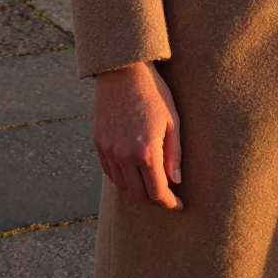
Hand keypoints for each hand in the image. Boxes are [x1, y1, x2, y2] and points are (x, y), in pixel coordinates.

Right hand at [93, 60, 182, 208]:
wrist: (124, 71)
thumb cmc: (154, 93)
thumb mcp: (173, 121)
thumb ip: (174, 154)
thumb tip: (176, 182)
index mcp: (146, 152)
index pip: (157, 192)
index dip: (169, 203)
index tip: (178, 205)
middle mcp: (124, 155)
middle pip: (139, 194)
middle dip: (154, 199)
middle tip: (166, 194)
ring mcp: (108, 150)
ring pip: (122, 186)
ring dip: (137, 190)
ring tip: (150, 184)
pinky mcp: (98, 143)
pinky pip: (109, 172)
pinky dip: (121, 178)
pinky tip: (132, 172)